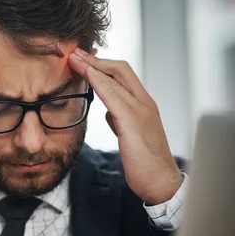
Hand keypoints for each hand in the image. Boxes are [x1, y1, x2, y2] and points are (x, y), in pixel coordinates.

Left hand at [69, 48, 181, 204]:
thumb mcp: (130, 134)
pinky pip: (114, 96)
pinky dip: (99, 82)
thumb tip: (109, 111)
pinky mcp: (134, 122)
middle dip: (95, 59)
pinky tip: (86, 75)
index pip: (123, 74)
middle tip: (74, 52)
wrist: (160, 182)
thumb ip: (121, 119)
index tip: (83, 59)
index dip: (102, 64)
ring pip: (116, 78)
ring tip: (73, 58)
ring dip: (92, 66)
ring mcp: (141, 110)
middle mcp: (145, 102)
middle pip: (120, 68)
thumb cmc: (145, 162)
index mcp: (143, 105)